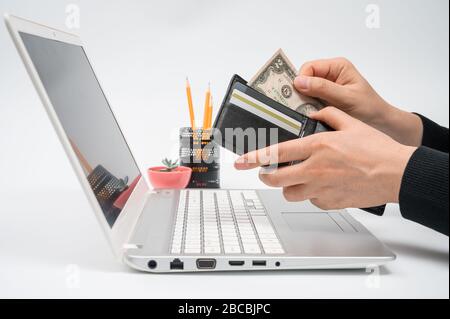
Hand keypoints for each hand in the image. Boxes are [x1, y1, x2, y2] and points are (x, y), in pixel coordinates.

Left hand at [234, 107, 416, 209]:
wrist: (396, 174)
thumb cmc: (377, 150)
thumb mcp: (351, 123)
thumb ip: (329, 115)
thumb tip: (316, 113)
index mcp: (316, 147)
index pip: (275, 153)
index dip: (253, 158)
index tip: (240, 161)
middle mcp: (314, 169)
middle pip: (275, 179)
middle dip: (265, 176)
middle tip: (265, 172)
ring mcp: (321, 189)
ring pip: (290, 194)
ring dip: (288, 187)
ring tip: (296, 179)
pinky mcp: (329, 202)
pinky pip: (311, 201)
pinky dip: (310, 195)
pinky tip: (321, 186)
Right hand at [294, 58, 422, 145]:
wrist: (381, 124)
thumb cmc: (370, 109)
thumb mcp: (346, 98)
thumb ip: (323, 88)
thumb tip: (299, 81)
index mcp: (337, 66)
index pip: (309, 67)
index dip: (301, 79)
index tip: (298, 95)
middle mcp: (330, 74)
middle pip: (304, 78)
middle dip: (300, 91)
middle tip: (301, 105)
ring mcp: (326, 88)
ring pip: (304, 91)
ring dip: (303, 101)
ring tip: (309, 112)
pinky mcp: (324, 100)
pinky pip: (308, 101)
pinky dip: (307, 108)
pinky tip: (312, 115)